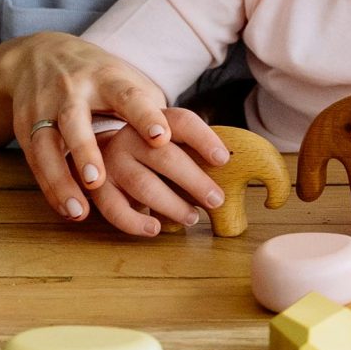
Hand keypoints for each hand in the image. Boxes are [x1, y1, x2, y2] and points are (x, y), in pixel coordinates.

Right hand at [1, 32, 173, 221]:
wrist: (40, 56)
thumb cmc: (102, 77)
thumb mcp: (130, 82)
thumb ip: (159, 113)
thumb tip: (210, 151)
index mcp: (108, 78)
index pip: (128, 96)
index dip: (144, 116)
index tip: (161, 137)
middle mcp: (73, 92)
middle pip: (76, 121)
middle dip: (86, 151)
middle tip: (100, 180)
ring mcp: (45, 110)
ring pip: (48, 144)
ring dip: (62, 178)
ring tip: (81, 210)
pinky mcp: (27, 128)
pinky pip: (36, 161)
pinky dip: (51, 188)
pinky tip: (70, 211)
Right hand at [91, 110, 231, 237]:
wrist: (97, 152)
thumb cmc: (151, 153)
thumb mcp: (172, 141)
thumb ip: (199, 151)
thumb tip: (253, 173)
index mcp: (154, 120)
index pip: (183, 122)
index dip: (204, 139)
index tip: (224, 159)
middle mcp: (130, 136)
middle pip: (165, 155)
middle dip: (193, 180)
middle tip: (216, 199)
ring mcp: (111, 161)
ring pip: (143, 184)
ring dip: (171, 204)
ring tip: (192, 217)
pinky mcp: (98, 187)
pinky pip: (115, 209)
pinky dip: (136, 223)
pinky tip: (156, 229)